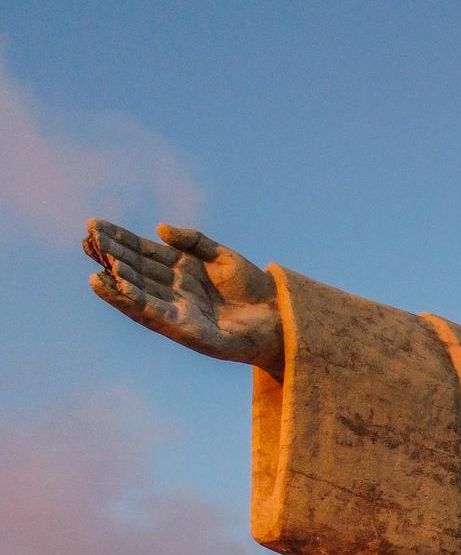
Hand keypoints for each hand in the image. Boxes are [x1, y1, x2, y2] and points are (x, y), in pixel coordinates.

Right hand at [83, 220, 281, 372]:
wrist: (280, 316)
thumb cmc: (253, 287)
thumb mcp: (222, 255)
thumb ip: (193, 240)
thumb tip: (159, 229)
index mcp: (181, 269)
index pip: (143, 251)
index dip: (119, 238)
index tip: (94, 224)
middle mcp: (174, 290)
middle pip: (136, 270)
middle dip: (111, 255)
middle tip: (87, 238)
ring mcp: (177, 310)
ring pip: (139, 293)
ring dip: (116, 282)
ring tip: (93, 268)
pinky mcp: (185, 330)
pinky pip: (152, 314)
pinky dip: (131, 302)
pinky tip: (113, 289)